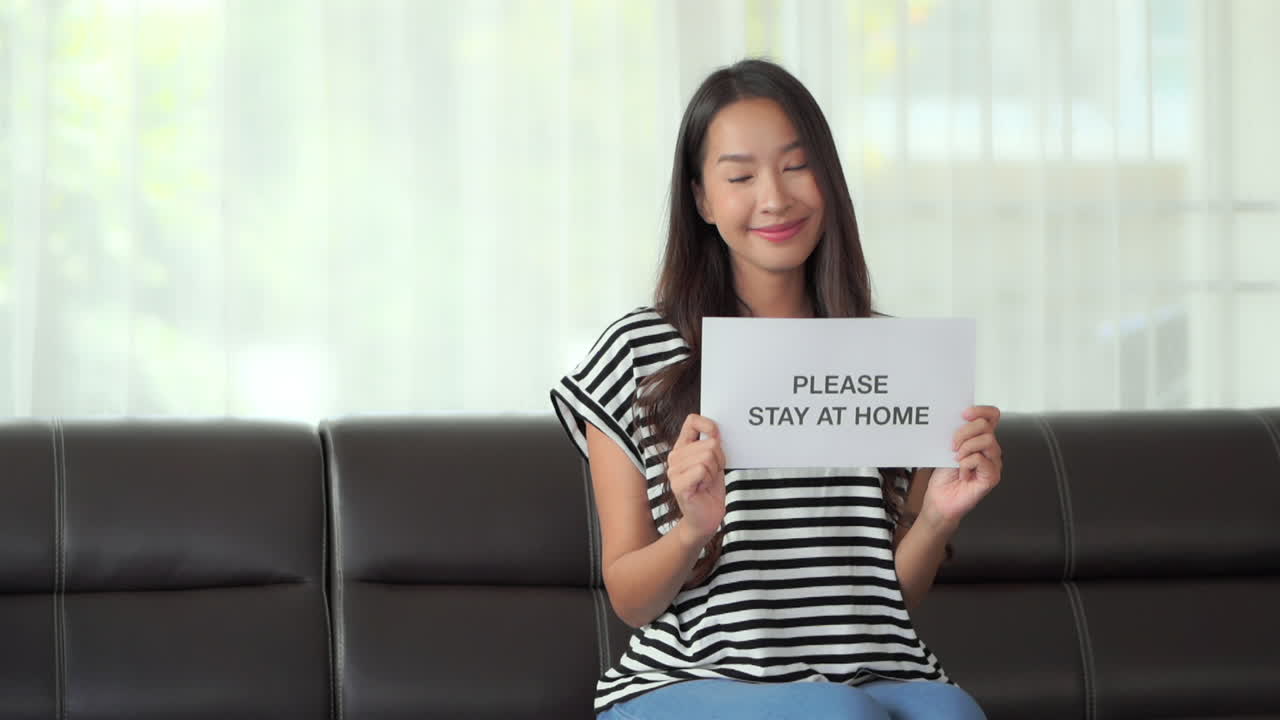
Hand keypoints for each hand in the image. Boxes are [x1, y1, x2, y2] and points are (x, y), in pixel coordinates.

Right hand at [666, 414, 726, 548]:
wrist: (705, 518)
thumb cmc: (710, 490)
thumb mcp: (715, 462)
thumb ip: (713, 445)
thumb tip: (716, 431)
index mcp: (682, 447)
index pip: (692, 421)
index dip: (708, 425)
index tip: (716, 436)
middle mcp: (675, 457)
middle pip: (709, 444)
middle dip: (719, 460)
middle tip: (712, 474)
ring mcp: (674, 471)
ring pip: (707, 457)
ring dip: (714, 471)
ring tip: (706, 482)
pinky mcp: (678, 484)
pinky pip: (701, 469)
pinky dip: (708, 479)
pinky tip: (702, 488)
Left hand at [921, 405, 1002, 532]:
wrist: (940, 499)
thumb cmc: (944, 475)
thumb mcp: (948, 448)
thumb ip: (957, 433)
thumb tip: (957, 417)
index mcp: (981, 439)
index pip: (992, 416)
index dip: (981, 410)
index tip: (963, 414)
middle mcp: (990, 449)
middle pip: (986, 426)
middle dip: (964, 432)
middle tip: (952, 446)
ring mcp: (993, 463)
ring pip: (986, 440)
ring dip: (965, 448)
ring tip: (956, 459)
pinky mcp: (992, 476)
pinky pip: (981, 459)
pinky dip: (966, 464)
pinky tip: (962, 473)